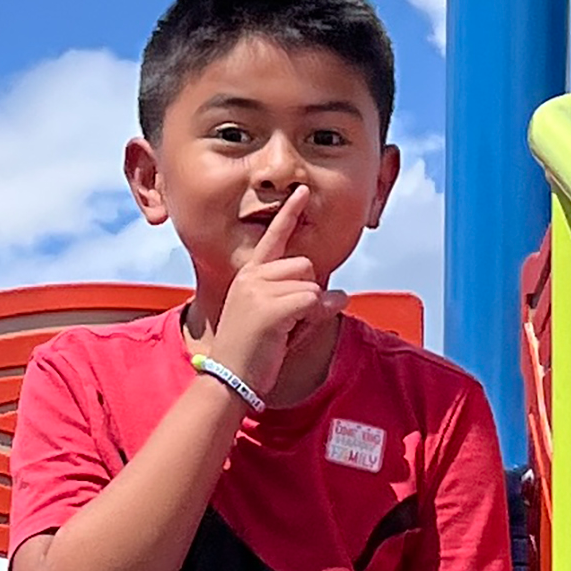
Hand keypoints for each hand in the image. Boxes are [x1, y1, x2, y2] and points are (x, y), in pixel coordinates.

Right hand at [210, 185, 348, 396]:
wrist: (229, 378)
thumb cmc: (253, 352)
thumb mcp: (283, 323)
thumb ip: (309, 304)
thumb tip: (341, 295)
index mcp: (249, 275)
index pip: (273, 238)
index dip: (290, 214)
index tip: (302, 192)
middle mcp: (252, 276)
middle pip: (306, 265)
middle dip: (308, 293)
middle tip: (288, 322)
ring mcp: (258, 289)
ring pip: (311, 285)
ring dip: (308, 310)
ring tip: (284, 331)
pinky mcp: (269, 306)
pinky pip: (311, 301)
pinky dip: (309, 319)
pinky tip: (287, 334)